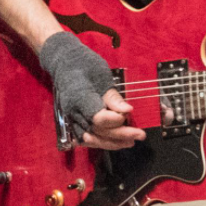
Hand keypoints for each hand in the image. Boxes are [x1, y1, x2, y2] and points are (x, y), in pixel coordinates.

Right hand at [39, 31, 145, 150]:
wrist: (64, 62)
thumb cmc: (85, 64)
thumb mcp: (101, 75)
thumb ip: (112, 97)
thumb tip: (127, 111)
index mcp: (79, 99)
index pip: (98, 118)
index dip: (116, 120)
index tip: (130, 113)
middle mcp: (72, 113)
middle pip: (97, 131)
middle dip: (120, 135)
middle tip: (140, 135)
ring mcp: (70, 119)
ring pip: (91, 139)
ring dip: (111, 143)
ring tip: (130, 142)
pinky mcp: (72, 122)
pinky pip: (85, 138)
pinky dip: (100, 142)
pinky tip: (114, 143)